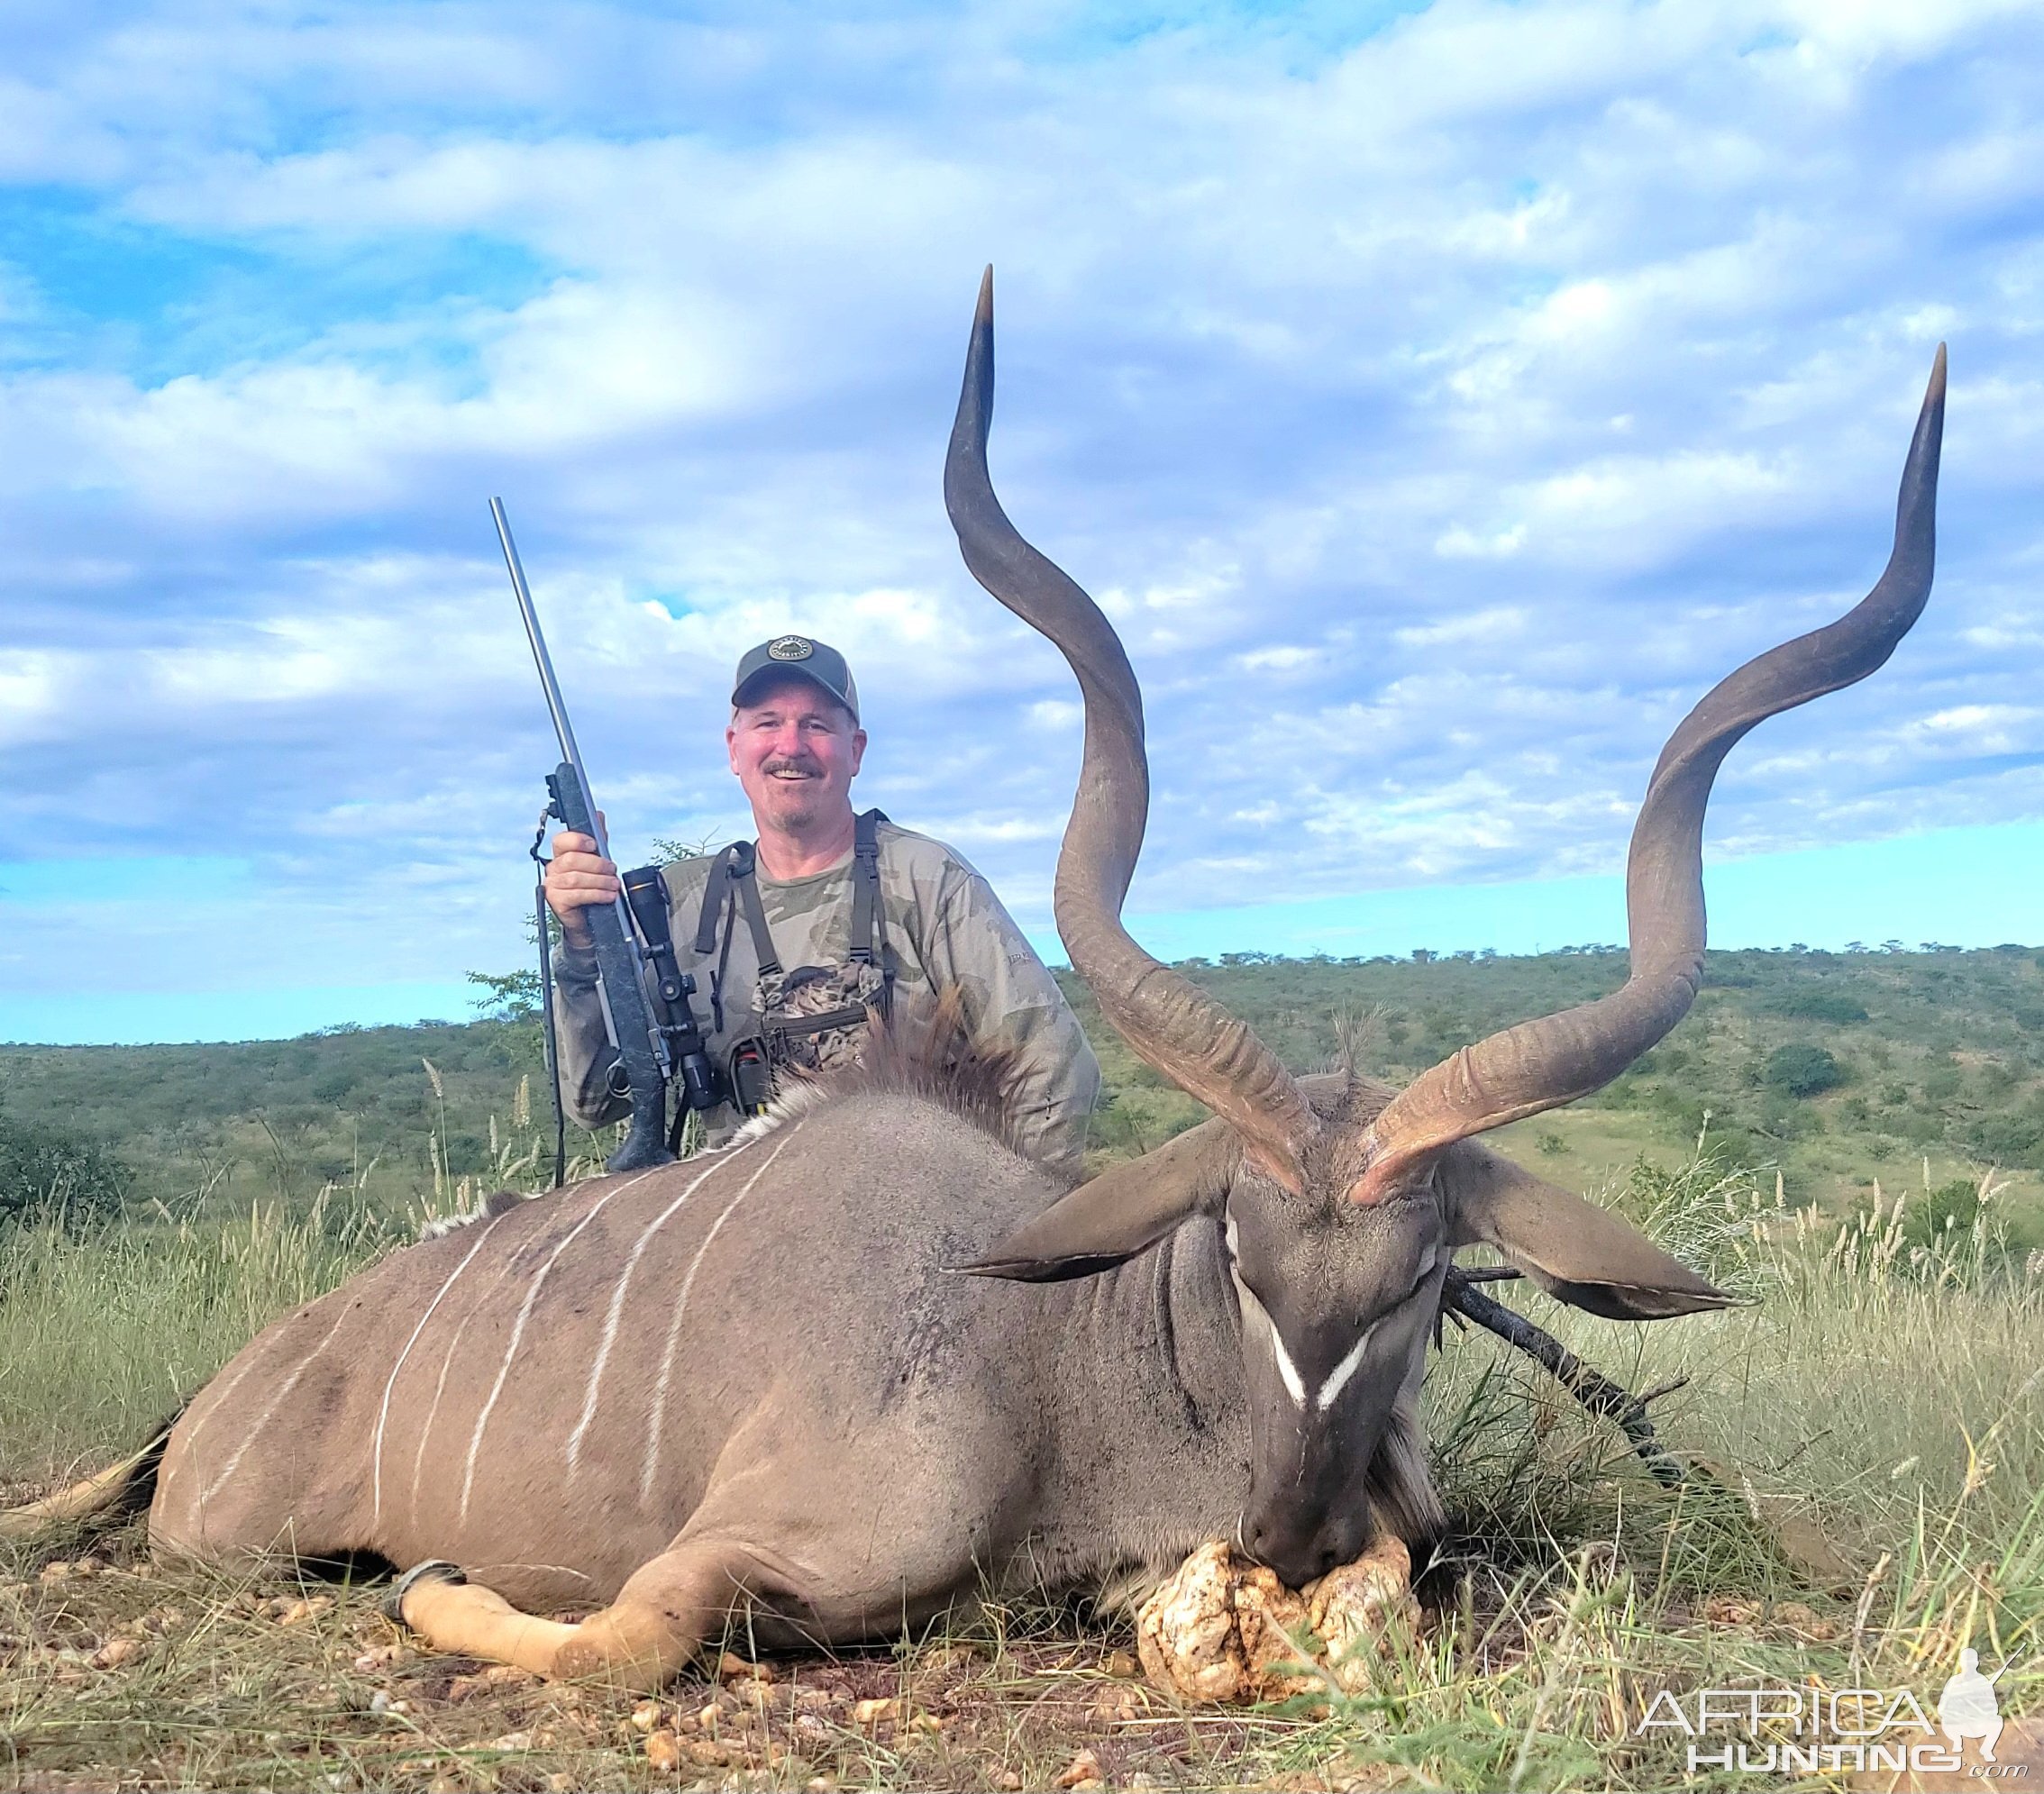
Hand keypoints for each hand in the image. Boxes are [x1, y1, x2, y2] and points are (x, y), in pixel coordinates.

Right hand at [544, 817, 617, 947]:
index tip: (594, 845)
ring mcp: (552, 885)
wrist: (589, 916)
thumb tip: (598, 815)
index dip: (577, 840)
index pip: (561, 841)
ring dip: (599, 881)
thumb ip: (598, 838)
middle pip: (571, 860)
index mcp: (561, 854)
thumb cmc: (591, 885)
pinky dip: (596, 894)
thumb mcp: (597, 860)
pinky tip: (608, 896)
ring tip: (614, 885)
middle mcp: (553, 868)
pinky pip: (576, 894)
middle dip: (597, 864)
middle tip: (612, 870)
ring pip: (575, 878)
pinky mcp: (556, 901)